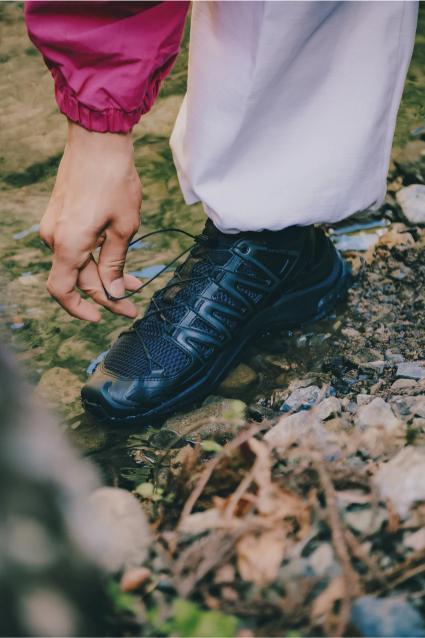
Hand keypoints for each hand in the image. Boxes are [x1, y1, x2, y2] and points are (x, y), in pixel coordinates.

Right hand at [40, 121, 141, 321]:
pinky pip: (77, 244)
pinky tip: (119, 257)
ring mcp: (55, 225)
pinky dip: (97, 256)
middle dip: (107, 292)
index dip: (80, 309)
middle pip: (78, 278)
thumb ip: (115, 264)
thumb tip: (114, 292)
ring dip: (105, 274)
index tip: (102, 317)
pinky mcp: (61, 215)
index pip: (63, 291)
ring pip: (80, 262)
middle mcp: (55, 237)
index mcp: (68, 244)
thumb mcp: (124, 227)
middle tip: (135, 300)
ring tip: (137, 280)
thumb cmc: (115, 180)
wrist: (99, 140)